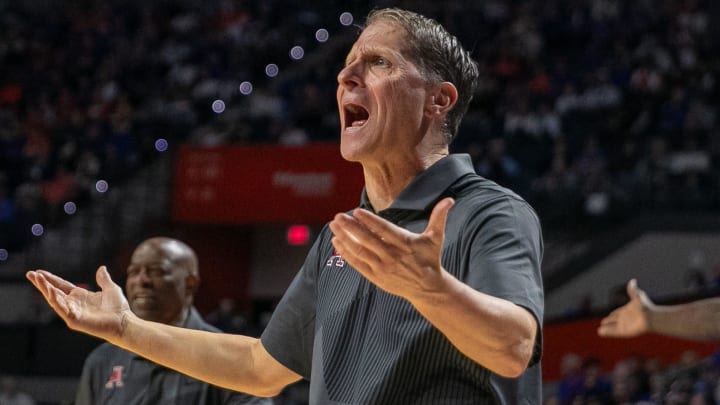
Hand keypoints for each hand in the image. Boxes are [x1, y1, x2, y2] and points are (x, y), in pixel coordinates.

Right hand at [26, 266, 131, 341]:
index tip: (39, 272)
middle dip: (41, 283)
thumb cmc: (118, 308)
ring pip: (54, 300)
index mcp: (80, 296)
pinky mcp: (74, 320)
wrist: (124, 322)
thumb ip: (104, 279)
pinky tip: (51, 291)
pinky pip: (62, 309)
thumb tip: (101, 268)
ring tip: (37, 279)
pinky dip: (56, 300)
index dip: (50, 279)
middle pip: (53, 292)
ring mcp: (73, 312)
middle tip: (30, 273)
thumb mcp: (110, 288)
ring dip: (45, 289)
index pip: (61, 286)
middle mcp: (74, 304)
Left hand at [328, 197, 453, 299]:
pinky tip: (337, 243)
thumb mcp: (436, 238)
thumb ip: (439, 217)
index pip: (383, 230)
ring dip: (344, 238)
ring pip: (359, 251)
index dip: (369, 220)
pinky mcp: (376, 277)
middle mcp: (392, 256)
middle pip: (367, 240)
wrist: (427, 288)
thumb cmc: (430, 258)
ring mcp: (382, 268)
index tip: (356, 211)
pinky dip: (346, 254)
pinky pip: (357, 264)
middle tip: (337, 216)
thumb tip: (450, 199)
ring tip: (333, 227)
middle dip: (350, 227)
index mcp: (404, 243)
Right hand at [598, 279, 652, 337]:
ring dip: (606, 329)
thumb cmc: (646, 307)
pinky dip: (606, 332)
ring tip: (599, 331)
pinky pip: (613, 332)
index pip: (616, 313)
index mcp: (626, 311)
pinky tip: (600, 332)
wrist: (651, 318)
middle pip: (614, 320)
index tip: (609, 315)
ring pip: (612, 327)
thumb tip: (633, 280)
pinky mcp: (623, 331)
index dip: (612, 314)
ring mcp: (624, 326)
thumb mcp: (638, 297)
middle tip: (603, 323)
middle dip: (608, 321)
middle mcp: (624, 319)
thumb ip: (633, 290)